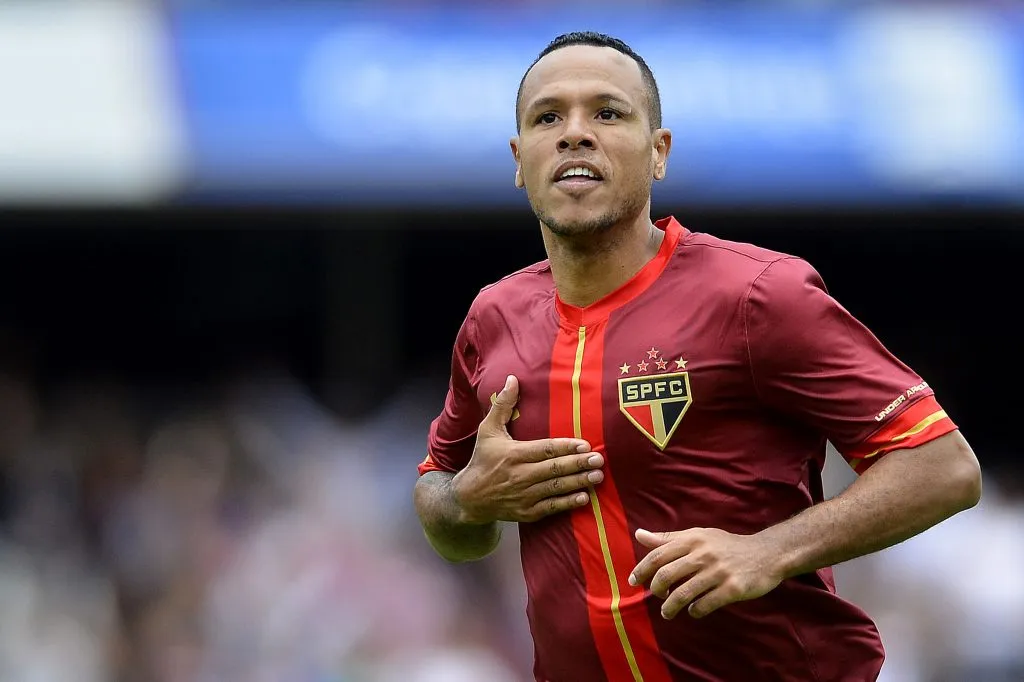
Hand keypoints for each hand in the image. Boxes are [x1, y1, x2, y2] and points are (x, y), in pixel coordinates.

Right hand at [452, 375, 604, 523]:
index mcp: (513, 454)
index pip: (544, 449)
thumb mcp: (488, 430)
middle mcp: (520, 475)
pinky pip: (550, 507)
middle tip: (599, 459)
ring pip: (555, 488)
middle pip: (554, 469)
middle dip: (578, 464)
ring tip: (597, 476)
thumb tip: (512, 379)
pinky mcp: (526, 512)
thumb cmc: (482, 459)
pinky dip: (567, 503)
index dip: (566, 447)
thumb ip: (503, 405)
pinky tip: (584, 497)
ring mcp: (524, 495)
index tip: (585, 444)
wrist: (469, 498)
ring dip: (578, 482)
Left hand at [629, 527, 783, 619]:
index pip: (658, 555)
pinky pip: (705, 605)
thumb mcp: (698, 536)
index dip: (641, 569)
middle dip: (655, 590)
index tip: (632, 582)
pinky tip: (694, 611)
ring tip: (668, 612)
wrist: (767, 553)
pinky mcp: (732, 588)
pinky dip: (694, 611)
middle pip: (666, 575)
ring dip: (671, 607)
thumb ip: (668, 538)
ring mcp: (718, 572)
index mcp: (692, 540)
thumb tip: (639, 534)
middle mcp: (703, 554)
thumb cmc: (727, 546)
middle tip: (656, 597)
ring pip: (683, 593)